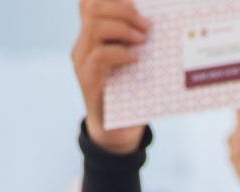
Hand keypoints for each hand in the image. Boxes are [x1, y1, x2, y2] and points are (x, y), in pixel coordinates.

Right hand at [72, 0, 149, 153]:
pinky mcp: (87, 80)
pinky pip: (99, 56)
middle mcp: (82, 46)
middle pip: (92, 8)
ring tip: (142, 40)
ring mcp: (82, 63)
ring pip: (94, 27)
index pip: (88, 3)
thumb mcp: (133, 61)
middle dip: (122, 10)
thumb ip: (136, 40)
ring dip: (123, 28)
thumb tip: (157, 20)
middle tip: (146, 25)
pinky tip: (135, 58)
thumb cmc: (130, 93)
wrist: (117, 132)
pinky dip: (120, 52)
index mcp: (92, 37)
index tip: (136, 4)